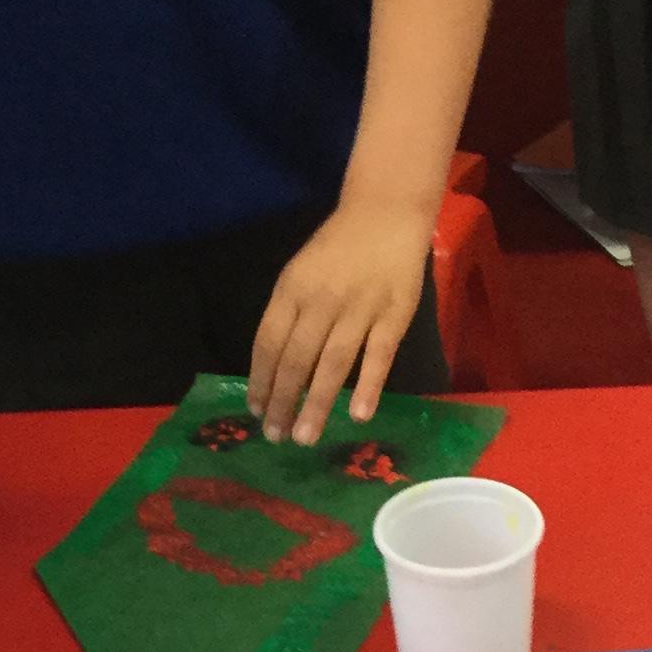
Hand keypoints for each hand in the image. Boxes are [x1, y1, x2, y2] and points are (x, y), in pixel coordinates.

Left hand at [248, 197, 431, 445]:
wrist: (385, 213)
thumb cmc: (337, 247)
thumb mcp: (299, 272)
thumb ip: (288, 314)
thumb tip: (274, 367)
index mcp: (292, 289)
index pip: (269, 342)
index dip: (261, 380)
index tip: (256, 411)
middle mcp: (322, 301)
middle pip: (297, 359)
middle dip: (283, 401)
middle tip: (276, 436)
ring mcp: (360, 309)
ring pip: (333, 364)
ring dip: (316, 404)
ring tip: (305, 437)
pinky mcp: (394, 315)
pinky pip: (379, 356)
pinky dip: (368, 386)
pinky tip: (357, 415)